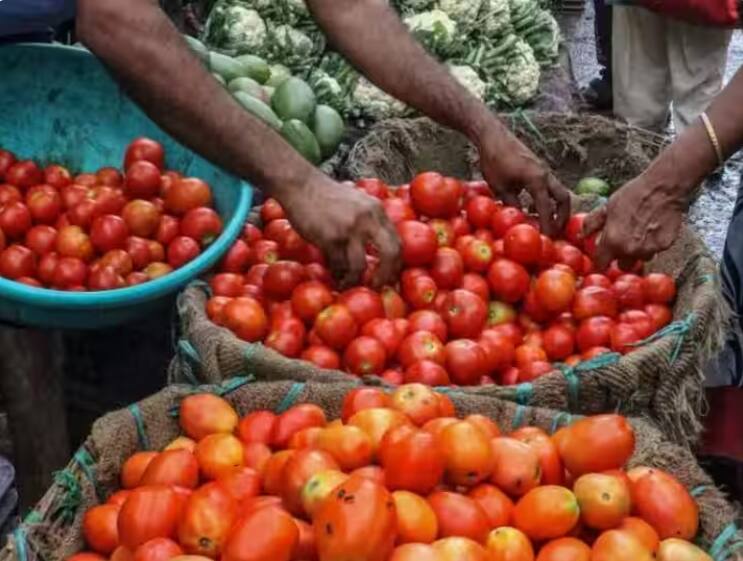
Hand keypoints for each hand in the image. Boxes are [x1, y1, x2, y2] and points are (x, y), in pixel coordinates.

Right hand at [279, 171, 400, 288]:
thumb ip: (369, 220)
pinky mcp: (330, 237)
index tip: (389, 277)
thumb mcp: (357, 201)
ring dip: (354, 280)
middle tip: (377, 286)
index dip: (396, 264)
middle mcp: (368, 219)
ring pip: (360, 266)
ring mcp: (349, 229)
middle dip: (385, 276)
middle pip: (390, 254)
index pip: (398, 242)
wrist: (301, 185)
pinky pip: (338, 265)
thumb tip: (376, 249)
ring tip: (348, 285)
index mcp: (377, 211)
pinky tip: (335, 277)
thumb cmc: (327, 196)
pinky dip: (337, 275)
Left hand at [478, 127, 570, 236]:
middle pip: (564, 199)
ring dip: (555, 207)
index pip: (547, 209)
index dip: (547, 226)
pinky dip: (547, 198)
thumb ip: (512, 204)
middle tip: (555, 232)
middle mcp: (545, 174)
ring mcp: (543, 170)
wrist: (493, 136)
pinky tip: (533, 206)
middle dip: (563, 217)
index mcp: (537, 180)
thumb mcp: (500, 188)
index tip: (547, 240)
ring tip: (546, 222)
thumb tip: (521, 220)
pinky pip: (549, 186)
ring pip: (558, 191)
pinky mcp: (538, 167)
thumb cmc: (493, 161)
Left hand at [583, 167, 687, 269]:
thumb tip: (581, 237)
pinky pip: (655, 251)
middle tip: (623, 242)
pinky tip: (652, 228)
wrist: (662, 188)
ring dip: (638, 251)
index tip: (603, 256)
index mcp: (612, 242)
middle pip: (622, 266)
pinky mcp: (664, 246)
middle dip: (621, 257)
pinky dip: (652, 243)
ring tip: (640, 232)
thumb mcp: (605, 208)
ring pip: (640, 258)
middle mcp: (630, 250)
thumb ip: (592, 225)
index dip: (601, 261)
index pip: (601, 264)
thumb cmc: (632, 195)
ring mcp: (648, 249)